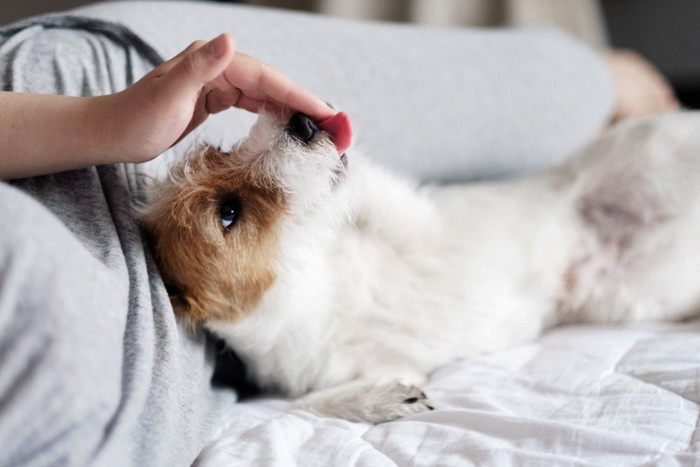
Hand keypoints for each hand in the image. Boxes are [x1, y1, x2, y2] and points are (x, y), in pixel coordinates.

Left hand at [100, 33, 334, 162]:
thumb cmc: (135, 120)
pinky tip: (286, 125)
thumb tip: (230, 39)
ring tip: (320, 128)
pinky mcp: (214, 98)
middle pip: (271, 84)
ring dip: (293, 110)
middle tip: (335, 127)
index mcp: (210, 61)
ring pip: (265, 93)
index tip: (326, 113)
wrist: (112, 134)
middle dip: (304, 104)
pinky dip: (273, 113)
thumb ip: (199, 67)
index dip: (297, 95)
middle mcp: (217, 66)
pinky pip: (253, 103)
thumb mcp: (167, 95)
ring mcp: (216, 82)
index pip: (265, 77)